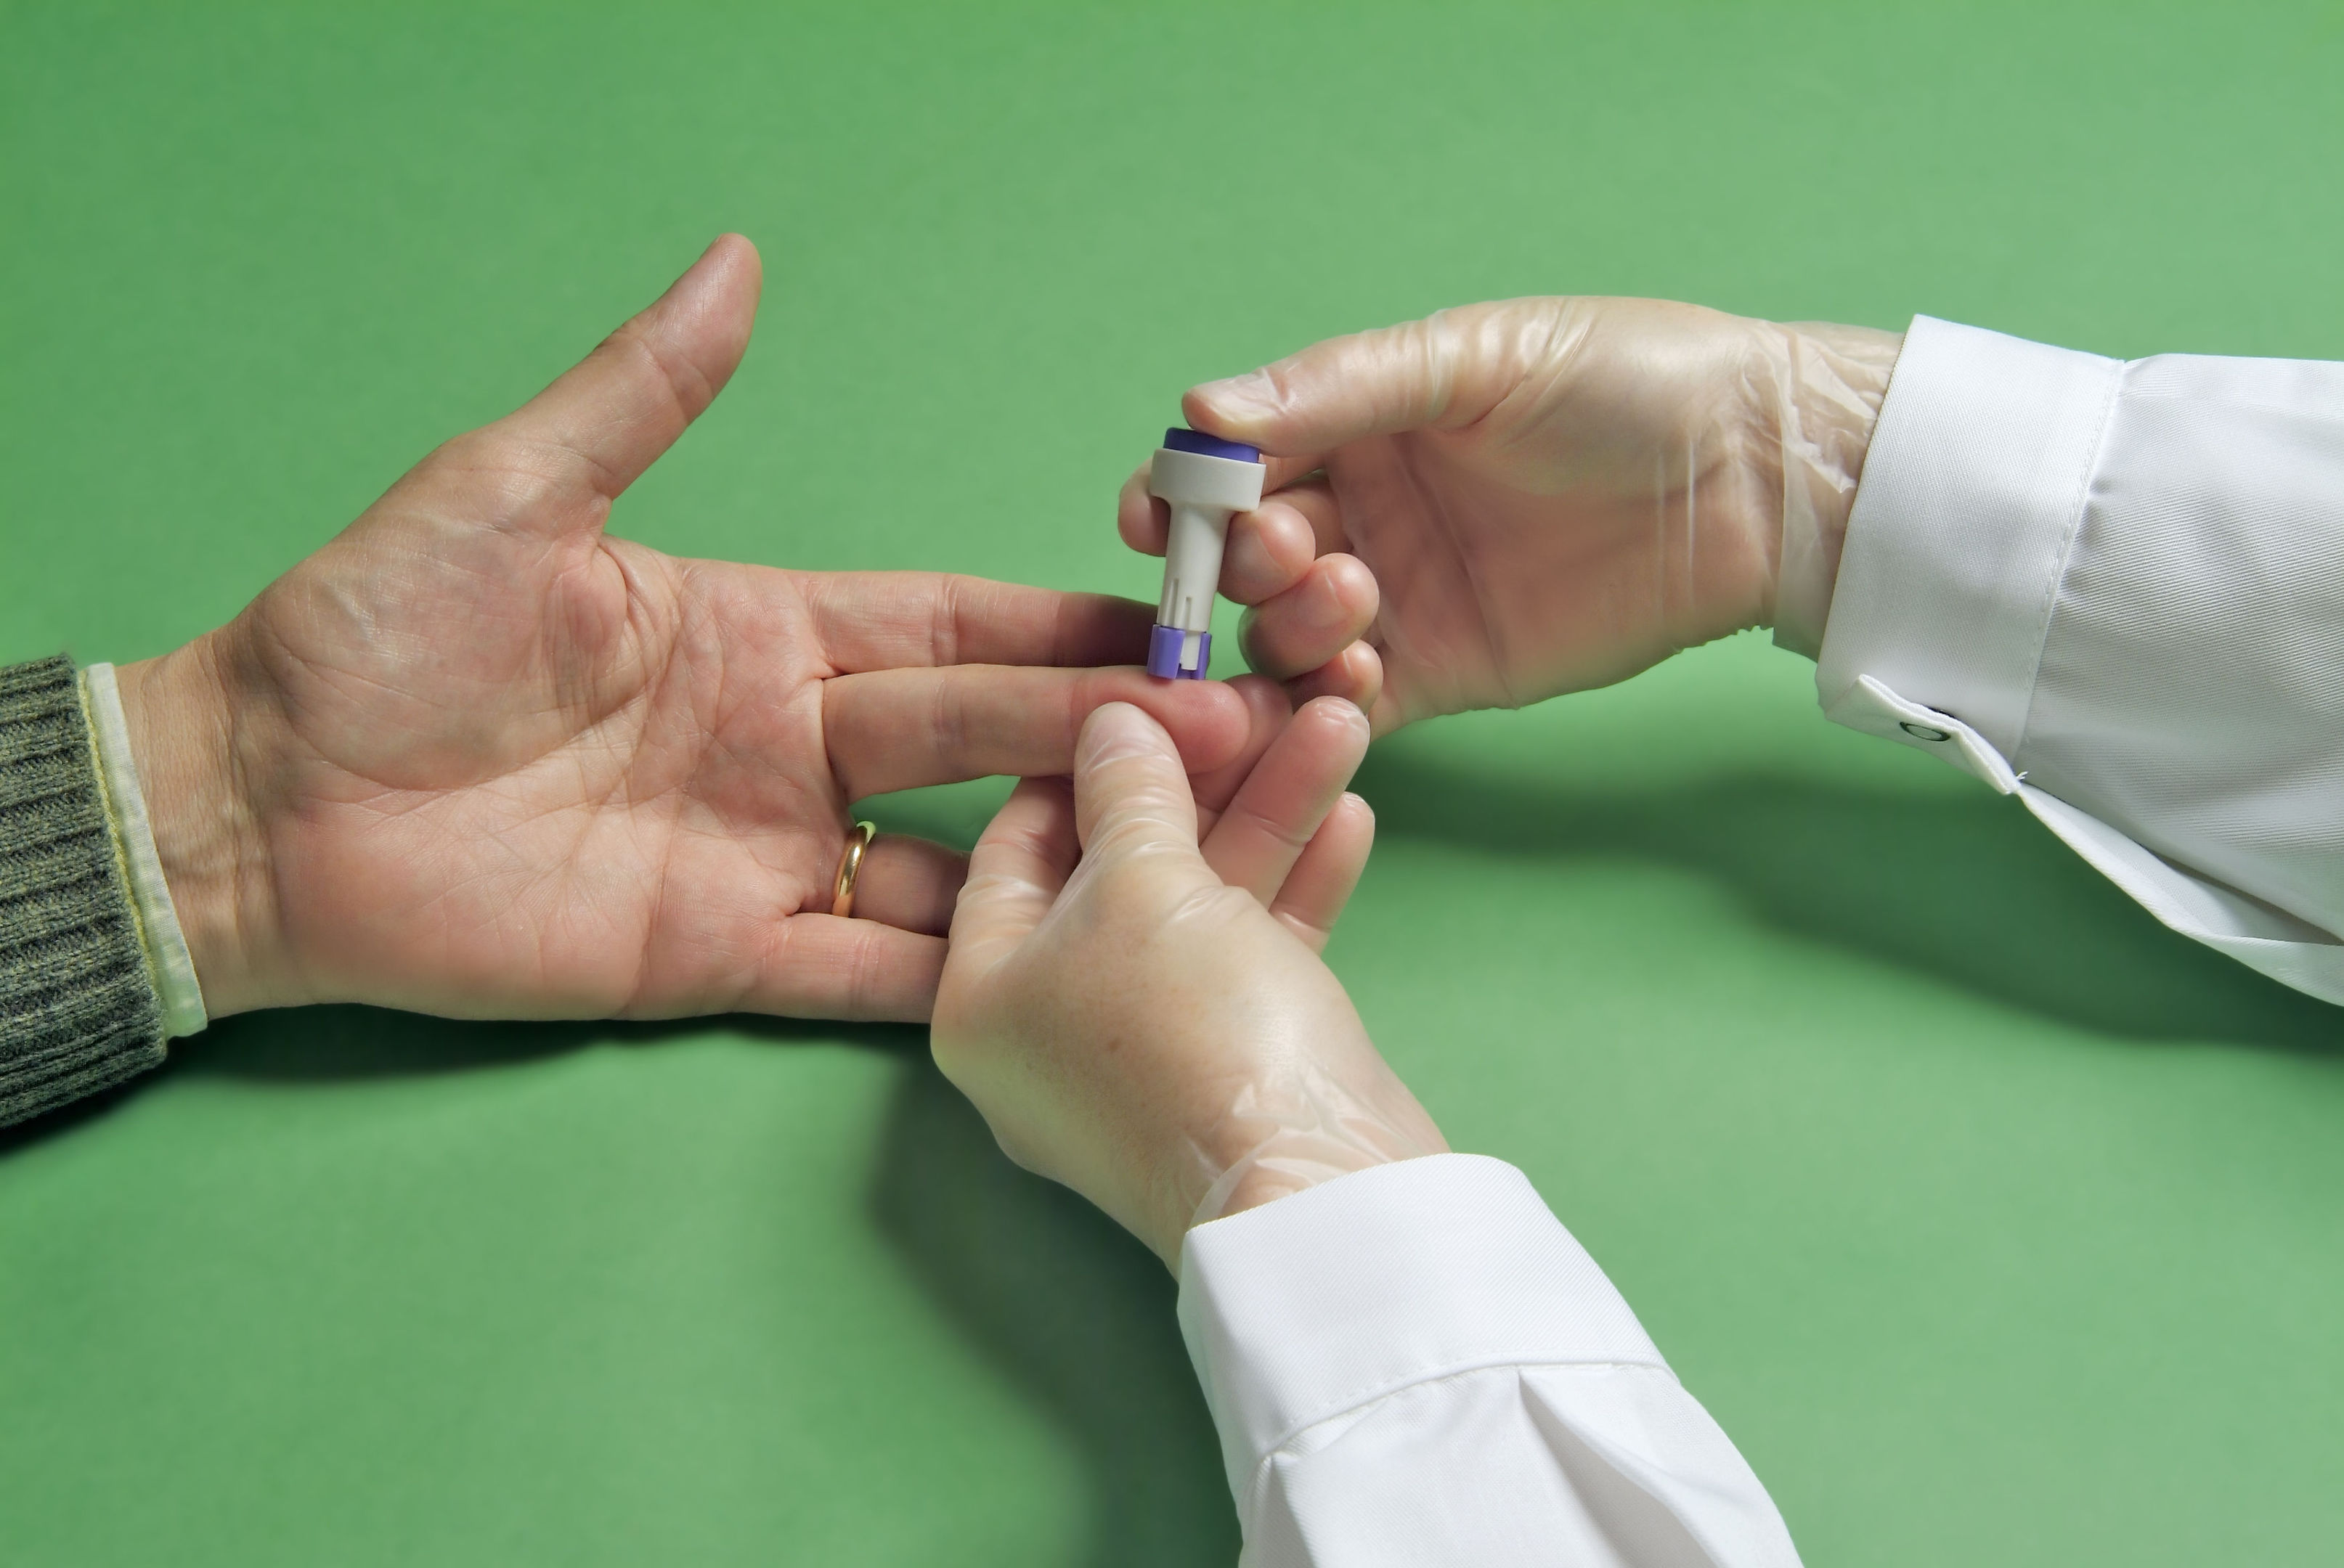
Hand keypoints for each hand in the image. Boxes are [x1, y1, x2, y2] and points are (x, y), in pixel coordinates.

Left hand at [117, 236, 1259, 1024]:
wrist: (262, 803)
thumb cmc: (374, 633)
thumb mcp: (513, 492)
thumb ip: (645, 394)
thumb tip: (739, 261)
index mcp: (761, 629)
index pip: (948, 620)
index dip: (1059, 622)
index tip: (1170, 622)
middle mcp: (785, 742)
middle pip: (979, 733)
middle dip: (1106, 735)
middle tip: (1236, 734)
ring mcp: (760, 855)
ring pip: (949, 860)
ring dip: (1062, 860)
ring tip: (1190, 860)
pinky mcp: (716, 957)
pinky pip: (861, 969)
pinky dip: (956, 975)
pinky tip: (1059, 973)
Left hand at [932, 697, 1445, 1268]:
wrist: (1314, 1191)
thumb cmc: (1189, 1032)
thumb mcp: (1143, 883)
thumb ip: (1129, 790)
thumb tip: (1114, 724)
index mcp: (982, 998)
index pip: (1015, 845)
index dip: (1081, 757)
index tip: (1146, 692)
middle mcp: (1052, 1032)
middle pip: (1123, 866)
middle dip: (1204, 773)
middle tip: (1263, 696)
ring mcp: (1149, 1055)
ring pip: (1204, 901)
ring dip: (1271, 809)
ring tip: (1340, 720)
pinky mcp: (1238, 1068)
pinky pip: (1255, 953)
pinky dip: (1298, 885)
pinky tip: (1353, 813)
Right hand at [1119, 297, 1902, 731]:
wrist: (1753, 477)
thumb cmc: (1627, 384)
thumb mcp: (1475, 358)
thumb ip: (1339, 386)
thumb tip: (1201, 409)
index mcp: (1355, 423)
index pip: (1231, 466)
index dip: (1183, 494)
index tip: (1162, 514)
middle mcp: (1358, 512)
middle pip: (1242, 559)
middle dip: (1240, 560)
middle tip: (1288, 548)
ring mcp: (1395, 600)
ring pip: (1282, 636)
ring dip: (1290, 624)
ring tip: (1355, 595)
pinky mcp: (1441, 676)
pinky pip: (1348, 706)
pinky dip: (1329, 701)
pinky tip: (1363, 673)